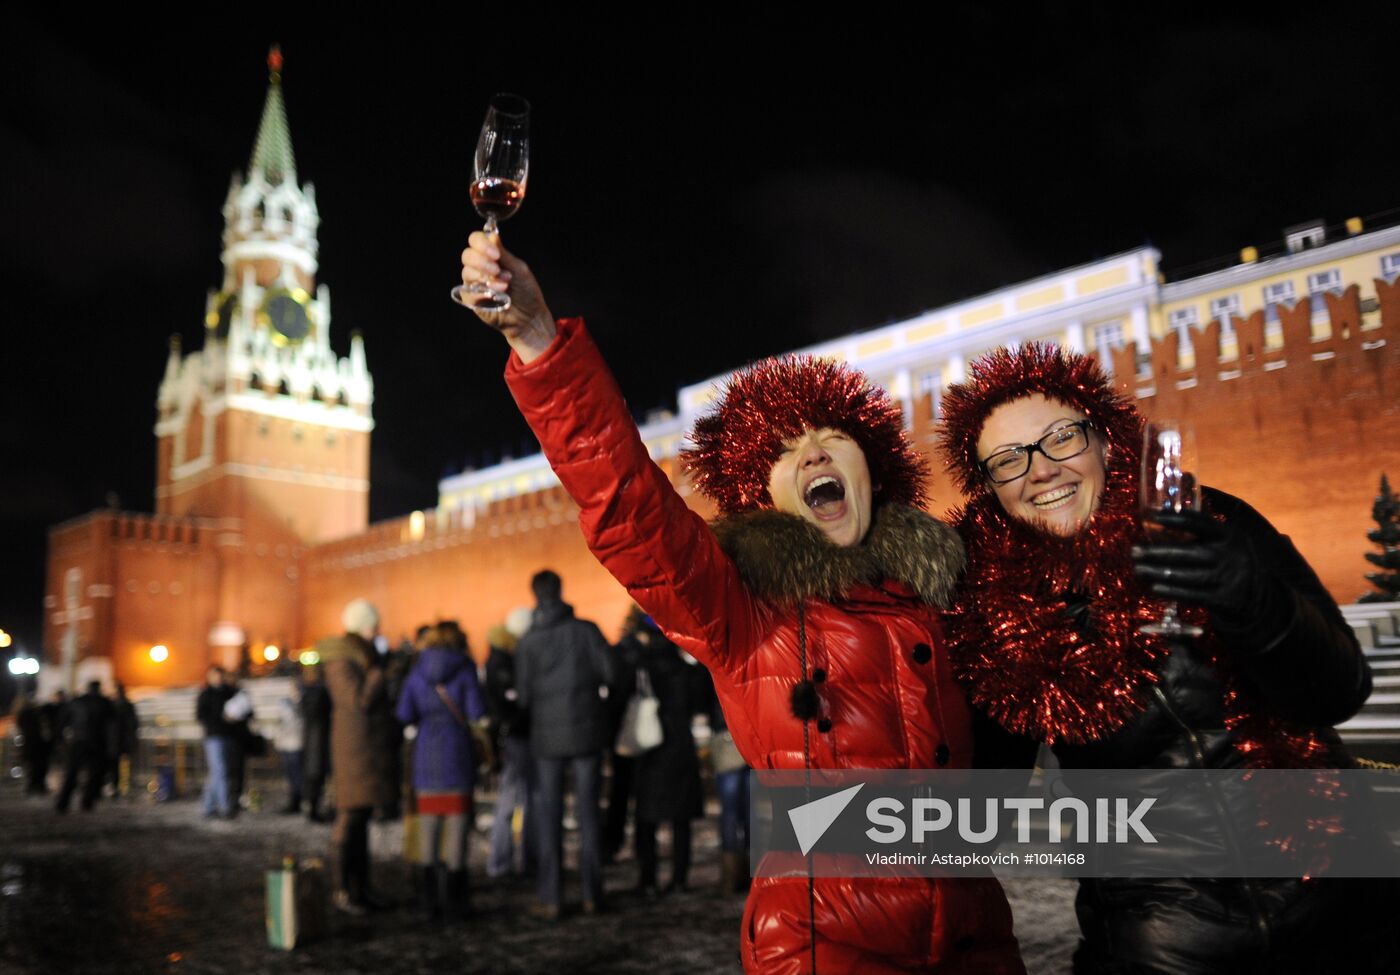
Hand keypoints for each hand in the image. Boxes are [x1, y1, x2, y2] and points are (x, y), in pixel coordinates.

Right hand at [459, 231, 556, 362]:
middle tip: (498, 269)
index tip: (496, 254)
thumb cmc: (526, 292)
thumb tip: (492, 235)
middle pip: (467, 255)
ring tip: (505, 284)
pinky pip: (469, 290)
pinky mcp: (471, 299)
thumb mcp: (518, 269)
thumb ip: (504, 254)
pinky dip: (484, 291)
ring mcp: (473, 284)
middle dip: (482, 260)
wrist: (529, 317)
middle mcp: (479, 268)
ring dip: (486, 276)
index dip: (482, 243)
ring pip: (467, 271)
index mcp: (490, 256)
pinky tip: (499, 294)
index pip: (476, 240)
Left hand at [1132, 509, 1267, 623]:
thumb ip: (1203, 531)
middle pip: (1186, 552)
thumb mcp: (1227, 540)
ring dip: (1157, 572)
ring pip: (1185, 575)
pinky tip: (1154, 587)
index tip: (1151, 517)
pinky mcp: (1223, 598)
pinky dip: (1170, 591)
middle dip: (1156, 552)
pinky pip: (1191, 595)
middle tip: (1134, 551)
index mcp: (1228, 534)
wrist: (1259, 594)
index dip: (1174, 519)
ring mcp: (1227, 577)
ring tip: (1138, 569)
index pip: (1199, 522)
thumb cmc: (1230, 560)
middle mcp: (1228, 554)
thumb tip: (1162, 519)